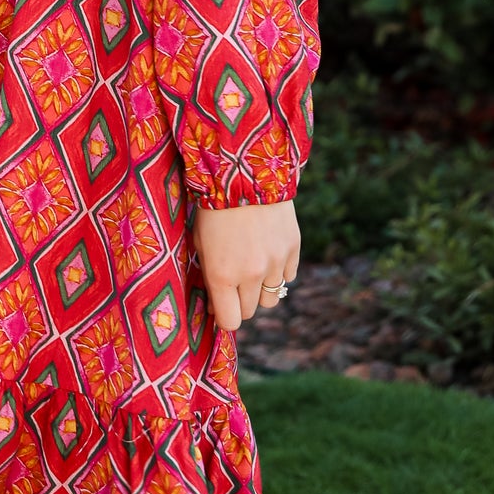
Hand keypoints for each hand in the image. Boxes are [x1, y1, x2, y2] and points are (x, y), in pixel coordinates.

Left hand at [192, 199, 300, 333]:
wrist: (245, 172)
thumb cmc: (213, 209)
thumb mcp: (200, 243)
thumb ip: (209, 278)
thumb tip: (216, 307)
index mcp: (222, 275)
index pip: (230, 322)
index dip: (224, 316)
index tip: (221, 306)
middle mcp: (252, 274)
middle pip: (251, 311)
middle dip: (240, 301)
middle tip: (234, 281)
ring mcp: (276, 262)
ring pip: (272, 298)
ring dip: (261, 289)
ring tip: (252, 267)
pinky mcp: (293, 248)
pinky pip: (288, 276)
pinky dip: (279, 271)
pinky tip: (267, 252)